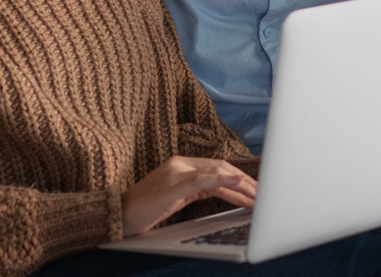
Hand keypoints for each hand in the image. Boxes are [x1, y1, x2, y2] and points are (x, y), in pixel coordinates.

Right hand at [121, 157, 257, 235]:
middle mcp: (180, 164)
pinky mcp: (174, 185)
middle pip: (221, 167)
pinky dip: (224, 180)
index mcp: (181, 164)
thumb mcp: (175, 197)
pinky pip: (204, 180)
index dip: (237, 176)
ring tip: (256, 196)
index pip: (217, 166)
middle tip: (261, 193)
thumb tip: (220, 190)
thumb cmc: (145, 209)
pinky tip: (239, 183)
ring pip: (217, 173)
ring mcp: (177, 172)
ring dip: (240, 186)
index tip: (253, 187)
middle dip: (244, 181)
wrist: (119, 215)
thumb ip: (196, 190)